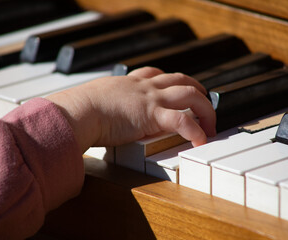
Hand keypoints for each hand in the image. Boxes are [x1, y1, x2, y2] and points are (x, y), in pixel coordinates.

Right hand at [46, 67, 215, 152]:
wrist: (77, 110)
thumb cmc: (78, 108)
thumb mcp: (91, 99)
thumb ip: (98, 103)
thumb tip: (88, 113)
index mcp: (129, 83)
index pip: (155, 73)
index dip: (170, 79)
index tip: (177, 85)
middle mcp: (144, 87)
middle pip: (179, 78)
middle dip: (196, 88)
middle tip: (204, 99)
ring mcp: (151, 99)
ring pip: (189, 94)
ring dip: (205, 108)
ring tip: (210, 123)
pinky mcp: (153, 116)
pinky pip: (183, 121)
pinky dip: (196, 131)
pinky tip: (201, 140)